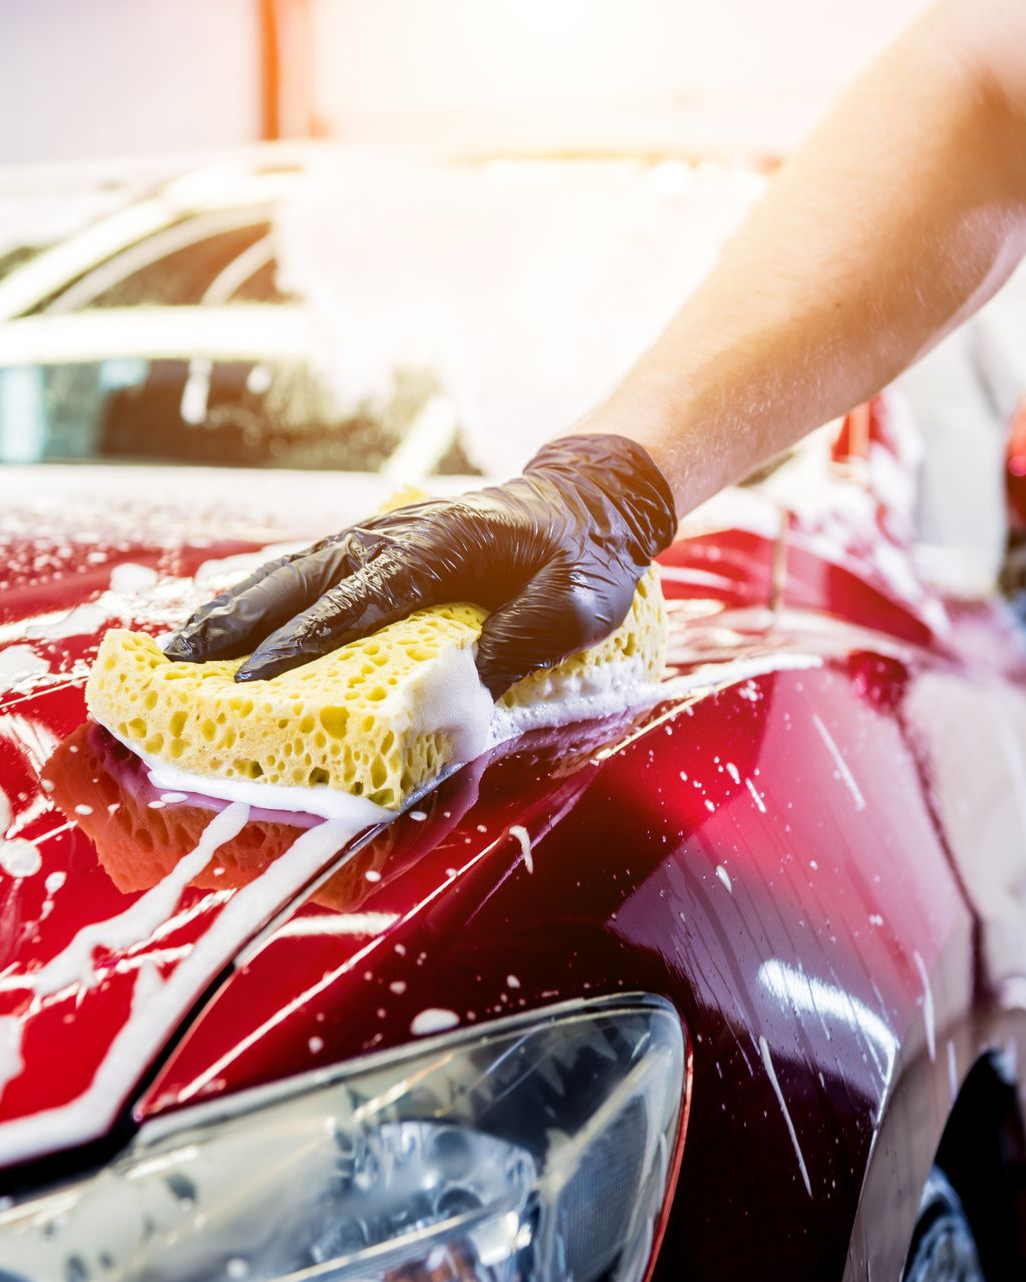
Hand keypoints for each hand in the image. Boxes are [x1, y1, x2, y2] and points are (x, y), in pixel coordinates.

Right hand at [165, 434, 676, 697]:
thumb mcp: (578, 603)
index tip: (253, 679)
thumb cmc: (584, 557)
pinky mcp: (386, 543)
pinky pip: (316, 568)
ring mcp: (388, 532)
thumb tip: (460, 685)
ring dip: (241, 605)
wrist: (588, 500)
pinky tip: (238, 619)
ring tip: (187, 646)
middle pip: (306, 578)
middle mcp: (400, 535)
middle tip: (184, 662)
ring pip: (299, 568)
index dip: (304, 641)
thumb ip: (525, 639)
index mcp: (443, 549)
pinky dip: (269, 593)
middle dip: (242, 621)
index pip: (359, 601)